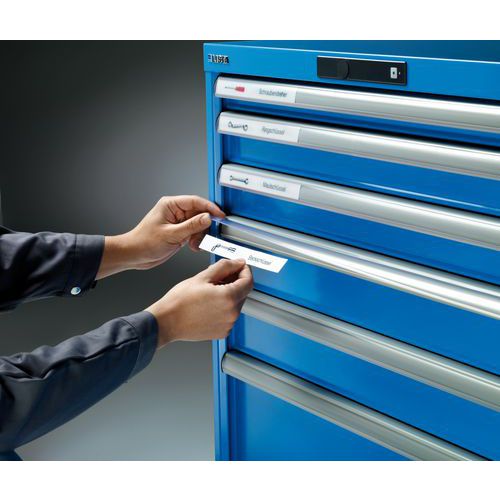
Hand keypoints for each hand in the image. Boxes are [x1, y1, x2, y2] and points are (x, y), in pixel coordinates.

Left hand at [97, 196, 224, 278]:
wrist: (135, 255)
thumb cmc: (144, 242)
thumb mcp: (171, 234)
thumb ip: (192, 226)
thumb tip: (208, 217)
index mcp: (171, 205)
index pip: (195, 201)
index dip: (210, 208)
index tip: (220, 215)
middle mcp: (175, 211)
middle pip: (199, 213)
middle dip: (204, 226)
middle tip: (207, 235)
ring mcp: (178, 222)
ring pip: (198, 224)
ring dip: (200, 235)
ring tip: (195, 244)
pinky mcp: (179, 232)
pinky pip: (194, 232)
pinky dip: (196, 240)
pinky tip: (193, 246)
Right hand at [146, 259, 252, 346]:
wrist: (166, 322)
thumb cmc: (179, 302)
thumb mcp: (202, 277)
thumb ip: (224, 267)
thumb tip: (238, 263)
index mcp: (228, 297)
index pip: (248, 281)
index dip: (245, 271)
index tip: (239, 266)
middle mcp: (232, 313)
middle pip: (243, 292)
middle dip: (234, 282)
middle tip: (219, 276)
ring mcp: (228, 324)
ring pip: (236, 304)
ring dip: (228, 294)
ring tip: (210, 290)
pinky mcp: (222, 332)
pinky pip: (229, 315)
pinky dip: (223, 307)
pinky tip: (209, 303)